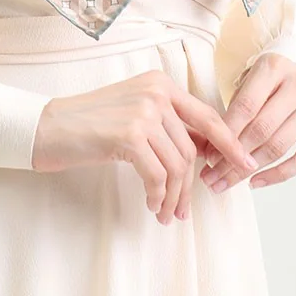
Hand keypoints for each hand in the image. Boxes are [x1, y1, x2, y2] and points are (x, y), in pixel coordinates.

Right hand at [31, 68, 260, 225]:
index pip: (207, 115)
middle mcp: (155, 92)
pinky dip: (158, 196)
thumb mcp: (134, 112)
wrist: (49, 126)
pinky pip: (158, 176)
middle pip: (191, 149)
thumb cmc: (90, 123)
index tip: (245, 164)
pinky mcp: (128, 134)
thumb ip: (167, 124)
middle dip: (191, 186)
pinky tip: (151, 204)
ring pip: (178, 165)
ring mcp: (143, 111)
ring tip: (165, 212)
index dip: (230, 143)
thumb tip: (204, 150)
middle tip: (183, 210)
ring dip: (174, 196)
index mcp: (160, 83)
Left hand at [199, 52, 295, 193]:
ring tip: (227, 182)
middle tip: (213, 176)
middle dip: (234, 157)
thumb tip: (212, 148)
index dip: (227, 133)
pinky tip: (255, 181)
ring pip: (279, 147)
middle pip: (262, 129)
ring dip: (250, 170)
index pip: (246, 106)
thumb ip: (236, 107)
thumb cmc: (270, 80)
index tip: (209, 156)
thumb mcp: (251, 79)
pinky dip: (278, 175)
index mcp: (273, 68)